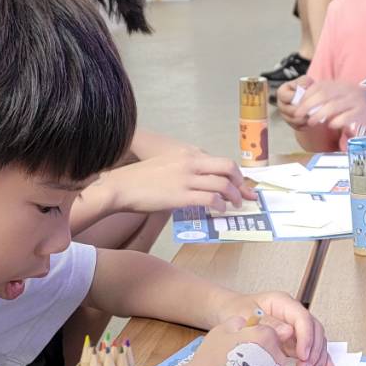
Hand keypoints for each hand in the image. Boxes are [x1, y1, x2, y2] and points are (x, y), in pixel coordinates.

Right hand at [101, 148, 255, 213]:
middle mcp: (190, 162)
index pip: (220, 160)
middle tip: (244, 195)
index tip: (243, 184)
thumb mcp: (167, 166)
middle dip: (241, 183)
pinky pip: (210, 199)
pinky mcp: (181, 195)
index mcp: (187, 154)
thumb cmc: (141, 179)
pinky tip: (219, 211)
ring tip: (234, 206)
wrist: (121, 187)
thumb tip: (200, 184)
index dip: (236, 174)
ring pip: (223, 185)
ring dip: (234, 197)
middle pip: (228, 168)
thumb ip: (185, 170)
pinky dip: (220, 206)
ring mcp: (187, 178)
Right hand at [188, 315, 291, 365]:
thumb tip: (249, 324)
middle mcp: (278, 359)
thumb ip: (241, 323)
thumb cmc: (208, 361)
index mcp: (267, 338)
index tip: (242, 353)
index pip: (271, 336)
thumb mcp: (221, 331)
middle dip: (262, 361)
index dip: (256, 344)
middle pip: (276, 357)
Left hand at [216, 291, 329, 365]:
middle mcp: (292, 314)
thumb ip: (268, 323)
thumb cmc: (236, 310)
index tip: (302, 355)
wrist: (228, 311)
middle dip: (314, 351)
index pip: (303, 318)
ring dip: (317, 358)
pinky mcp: (293, 339)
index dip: (306, 337)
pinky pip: (309, 348)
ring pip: (315, 340)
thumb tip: (288, 332)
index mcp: (283, 302)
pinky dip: (316, 359)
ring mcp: (294, 326)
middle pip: (314, 329)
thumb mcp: (246, 314)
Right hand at [276, 76, 315, 128]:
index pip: (286, 97)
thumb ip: (304, 81)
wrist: (308, 97)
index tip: (306, 95)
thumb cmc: (305, 87)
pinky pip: (298, 127)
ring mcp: (285, 116)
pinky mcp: (291, 124)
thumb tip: (304, 86)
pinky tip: (313, 119)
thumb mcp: (305, 81)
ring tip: (314, 114)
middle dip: (303, 110)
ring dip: (306, 118)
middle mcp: (280, 105)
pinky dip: (306, 125)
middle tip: (313, 107)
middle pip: (290, 111)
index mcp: (281, 93)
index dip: (296, 97)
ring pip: (294, 120)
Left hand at [297, 80, 365, 134]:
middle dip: (307, 106)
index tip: (298, 106)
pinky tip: (330, 125)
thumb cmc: (358, 102)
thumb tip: (305, 103)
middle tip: (299, 115)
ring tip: (311, 122)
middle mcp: (346, 90)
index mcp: (340, 85)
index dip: (305, 96)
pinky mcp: (361, 112)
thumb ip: (327, 96)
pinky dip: (334, 122)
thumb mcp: (342, 94)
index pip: (318, 87)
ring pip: (332, 106)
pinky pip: (345, 117)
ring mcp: (354, 101)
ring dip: (318, 115)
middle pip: (323, 95)